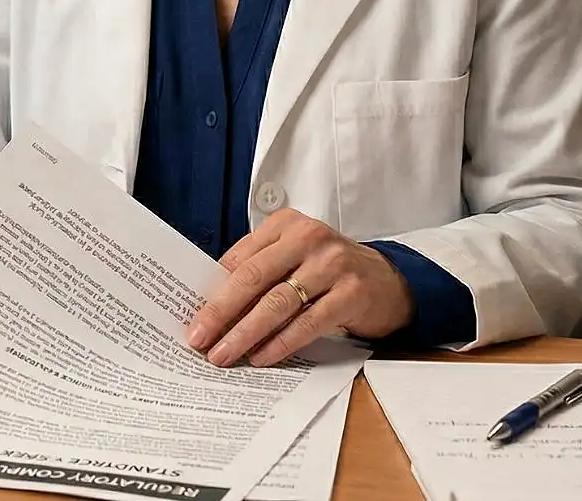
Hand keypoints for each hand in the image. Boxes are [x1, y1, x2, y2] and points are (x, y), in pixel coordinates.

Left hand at [185, 209, 414, 366]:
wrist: (389, 282)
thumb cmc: (329, 271)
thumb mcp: (294, 256)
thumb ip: (259, 270)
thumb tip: (211, 304)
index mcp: (285, 224)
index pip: (240, 259)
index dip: (212, 291)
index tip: (192, 318)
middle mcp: (308, 238)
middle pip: (253, 278)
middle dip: (220, 312)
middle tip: (198, 339)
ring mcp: (332, 264)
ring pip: (277, 303)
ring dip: (245, 333)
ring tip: (223, 354)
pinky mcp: (351, 294)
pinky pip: (307, 323)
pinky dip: (280, 343)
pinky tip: (261, 357)